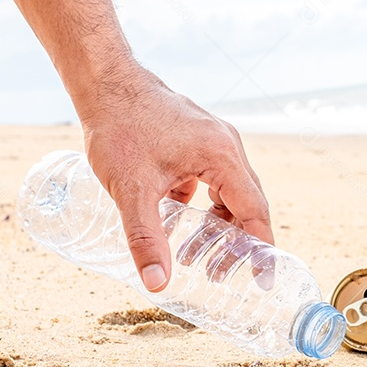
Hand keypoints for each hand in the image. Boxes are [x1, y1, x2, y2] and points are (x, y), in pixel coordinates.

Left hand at [79, 66, 272, 292]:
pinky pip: (212, 179)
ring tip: (197, 255)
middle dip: (236, 243)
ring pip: (228, 192)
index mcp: (223, 157)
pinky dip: (202, 205)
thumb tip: (156, 283)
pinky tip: (175, 220)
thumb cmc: (120, 128)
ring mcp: (214, 140)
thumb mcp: (132, 191)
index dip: (261, 248)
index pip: (255, 212)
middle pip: (246, 204)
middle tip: (219, 275)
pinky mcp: (197, 139)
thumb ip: (145, 239)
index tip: (263, 280)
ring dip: (217, 224)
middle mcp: (227, 146)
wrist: (103, 83)